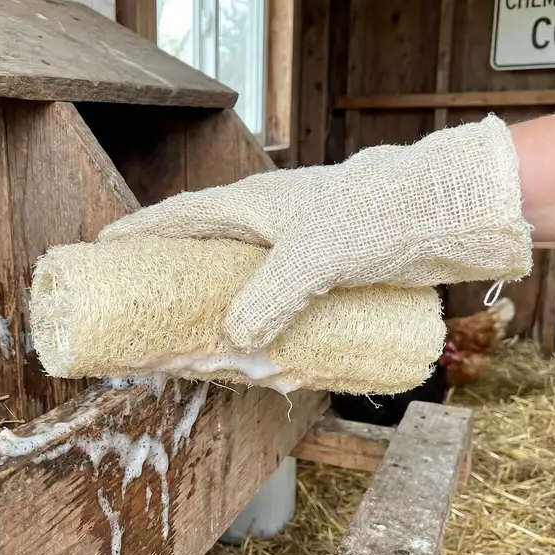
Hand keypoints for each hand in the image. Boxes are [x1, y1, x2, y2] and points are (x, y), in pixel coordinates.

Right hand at [98, 115, 531, 352]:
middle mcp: (270, 223)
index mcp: (253, 205)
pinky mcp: (328, 268)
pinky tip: (269, 348)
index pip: (181, 216)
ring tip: (196, 337)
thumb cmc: (379, 214)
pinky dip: (267, 321)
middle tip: (146, 309)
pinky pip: (281, 298)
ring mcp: (300, 246)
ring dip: (219, 305)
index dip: (141, 233)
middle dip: (174, 277)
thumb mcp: (315, 256)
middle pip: (206, 250)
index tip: (104, 248)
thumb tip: (235, 339)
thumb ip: (270, 297)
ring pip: (243, 278)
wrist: (450, 211)